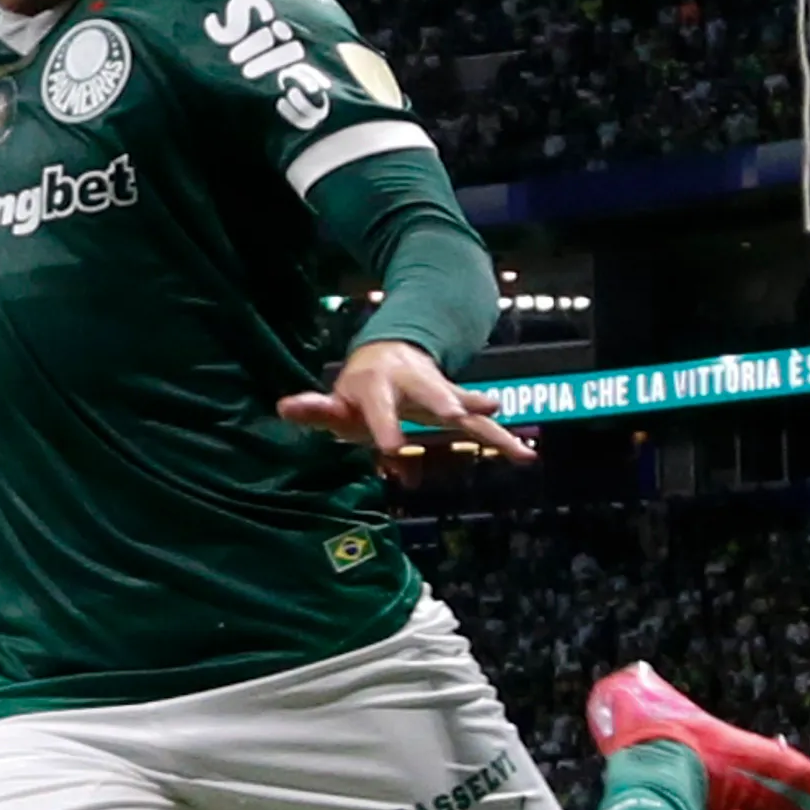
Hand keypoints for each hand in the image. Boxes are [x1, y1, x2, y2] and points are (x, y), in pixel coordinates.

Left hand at [274, 338, 531, 479]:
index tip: (394, 451)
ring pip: (464, 403)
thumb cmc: (360, 390)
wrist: (391, 353)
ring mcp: (440, 392)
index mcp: (379, 386)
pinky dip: (502, 439)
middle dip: (446, 404)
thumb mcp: (336, 401)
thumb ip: (315, 409)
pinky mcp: (459, 404)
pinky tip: (526, 456)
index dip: (386, 427)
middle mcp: (415, 384)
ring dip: (481, 412)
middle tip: (456, 417)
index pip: (381, 409)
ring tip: (503, 421)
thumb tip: (284, 408)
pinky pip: (482, 423)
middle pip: (432, 394)